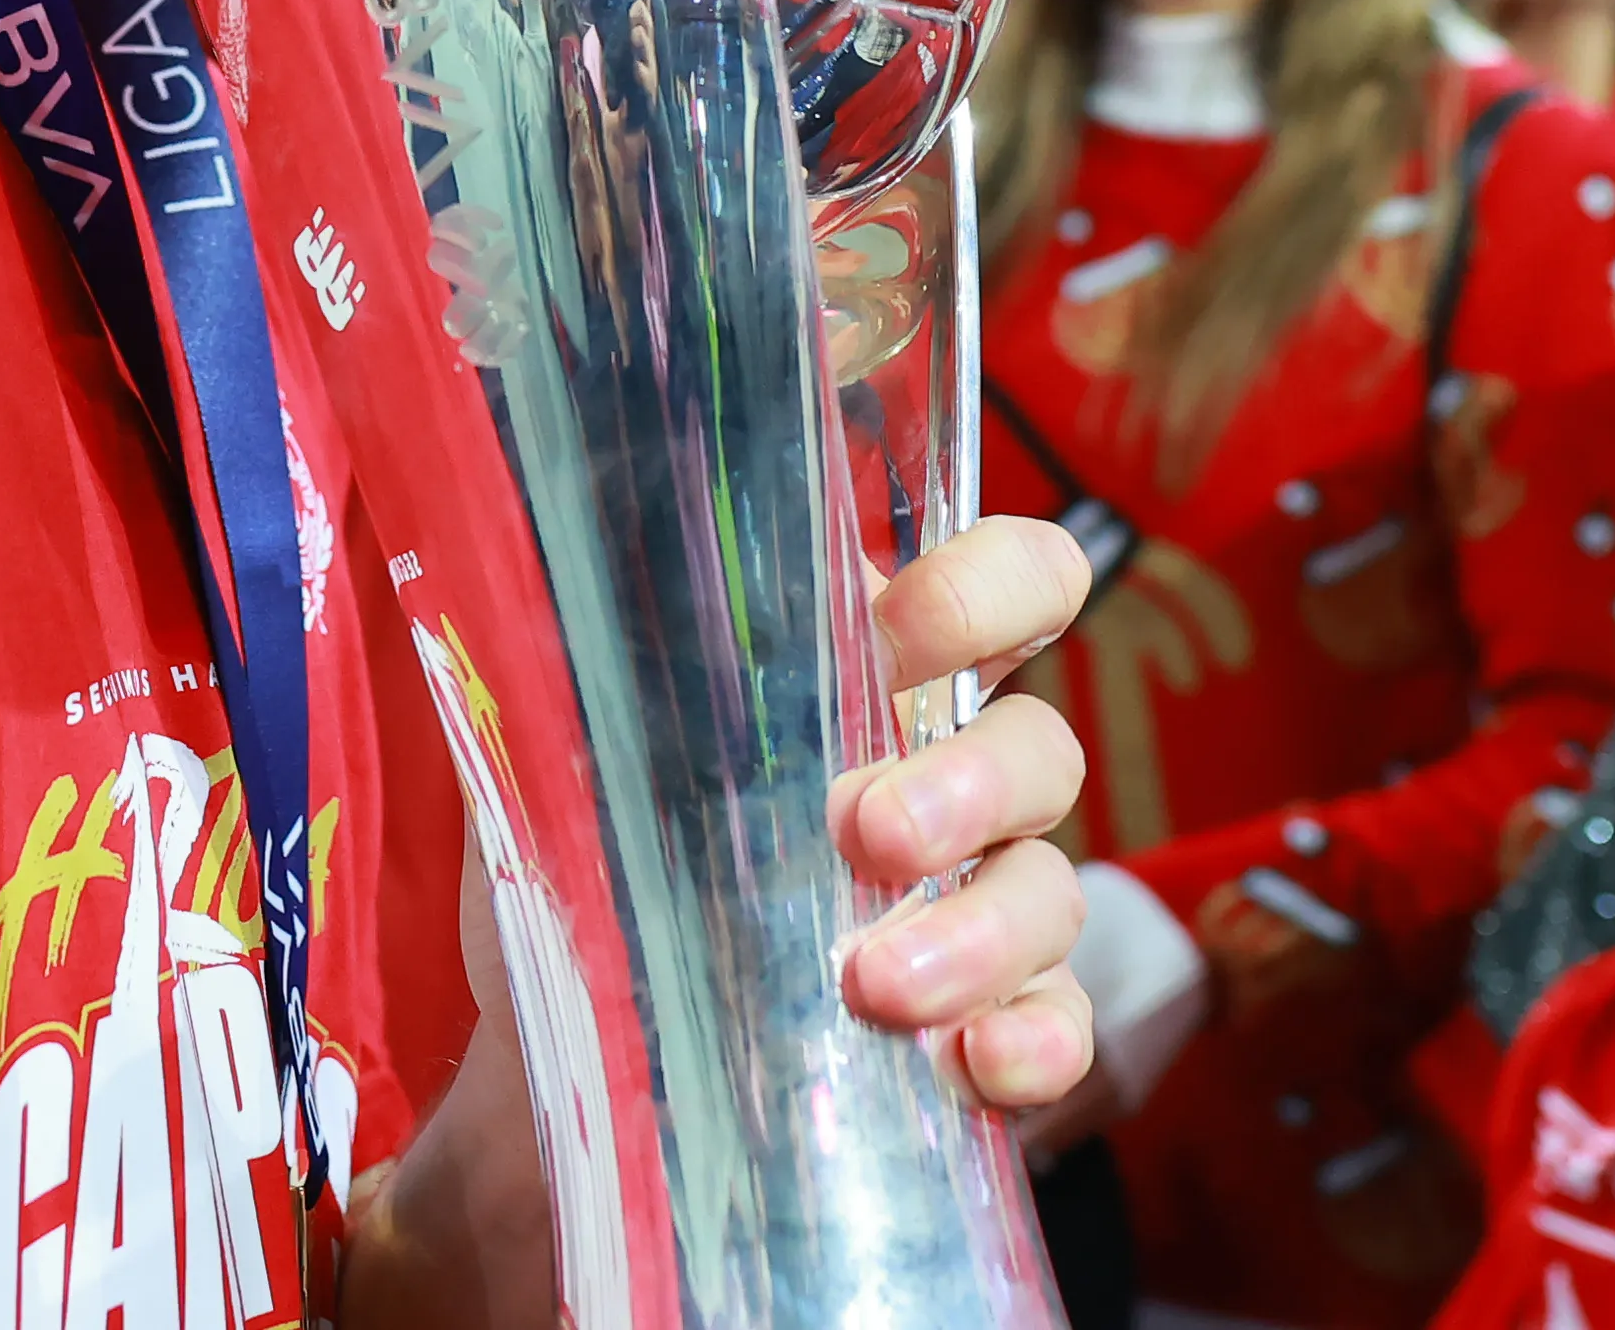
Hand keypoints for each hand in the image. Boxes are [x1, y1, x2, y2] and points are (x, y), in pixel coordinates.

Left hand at [340, 520, 1096, 1327]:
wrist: (557, 1061)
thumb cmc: (577, 874)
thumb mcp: (564, 753)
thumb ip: (599, 657)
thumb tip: (555, 551)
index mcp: (868, 682)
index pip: (1008, 585)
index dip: (988, 588)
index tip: (905, 632)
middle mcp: (946, 782)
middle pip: (1040, 750)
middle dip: (968, 785)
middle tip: (868, 834)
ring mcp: (972, 914)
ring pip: (1050, 894)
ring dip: (980, 933)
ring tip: (876, 985)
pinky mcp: (972, 1036)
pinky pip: (1058, 1030)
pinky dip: (1034, 1044)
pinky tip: (976, 1062)